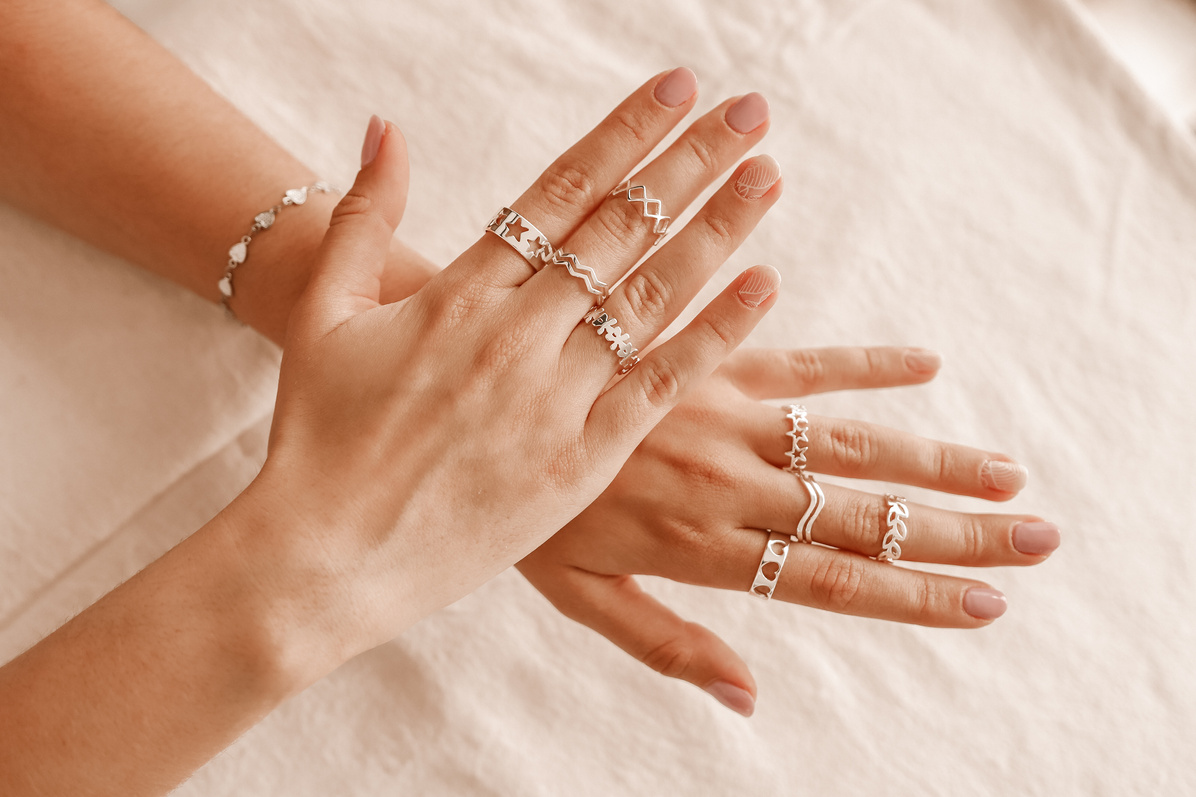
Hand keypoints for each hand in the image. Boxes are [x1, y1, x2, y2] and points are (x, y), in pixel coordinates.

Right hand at [228, 70, 787, 683]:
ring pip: (652, 297)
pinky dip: (714, 335)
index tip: (678, 88)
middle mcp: (516, 334)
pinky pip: (660, 385)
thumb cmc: (313, 439)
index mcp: (458, 292)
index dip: (626, 133)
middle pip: (621, 229)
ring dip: (716, 229)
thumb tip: (387, 125)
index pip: (562, 190)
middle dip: (690, 162)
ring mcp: (554, 398)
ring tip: (767, 174)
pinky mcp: (580, 462)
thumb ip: (360, 218)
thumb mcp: (320, 315)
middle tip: (749, 111)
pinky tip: (763, 285)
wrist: (323, 557)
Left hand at [519, 346, 1058, 715]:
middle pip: (856, 512)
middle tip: (1037, 535)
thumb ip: (667, 643)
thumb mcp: (580, 597)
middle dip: (952, 528)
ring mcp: (720, 416)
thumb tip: (746, 697)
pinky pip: (797, 360)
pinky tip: (925, 363)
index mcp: (699, 546)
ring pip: (844, 440)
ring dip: (931, 454)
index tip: (987, 602)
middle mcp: (724, 483)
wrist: (466, 394)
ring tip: (1007, 471)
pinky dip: (862, 364)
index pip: (825, 579)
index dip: (909, 594)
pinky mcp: (706, 360)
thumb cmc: (514, 509)